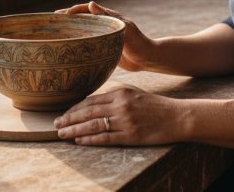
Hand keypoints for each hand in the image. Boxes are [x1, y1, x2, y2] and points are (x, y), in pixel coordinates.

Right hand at [53, 1, 154, 71]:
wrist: (147, 58)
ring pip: (82, 32)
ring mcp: (102, 37)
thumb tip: (90, 3)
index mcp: (107, 17)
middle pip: (81, 20)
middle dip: (66, 20)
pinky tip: (67, 49)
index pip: (85, 10)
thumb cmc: (138, 41)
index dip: (71, 11)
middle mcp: (103, 25)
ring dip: (69, 32)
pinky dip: (76, 45)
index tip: (58, 15)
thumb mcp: (124, 27)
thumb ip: (108, 16)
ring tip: (55, 35)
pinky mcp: (103, 48)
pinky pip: (86, 44)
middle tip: (50, 22)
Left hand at [53, 87, 186, 145]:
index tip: (63, 114)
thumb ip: (116, 96)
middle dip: (69, 118)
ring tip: (62, 134)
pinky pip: (105, 138)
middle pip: (88, 112)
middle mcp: (121, 105)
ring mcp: (125, 121)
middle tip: (56, 124)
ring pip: (93, 125)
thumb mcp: (135, 93)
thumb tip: (94, 102)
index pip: (91, 100)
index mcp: (121, 92)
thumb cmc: (155, 106)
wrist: (177, 117)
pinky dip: (90, 139)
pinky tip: (79, 140)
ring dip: (74, 130)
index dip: (74, 108)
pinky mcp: (131, 136)